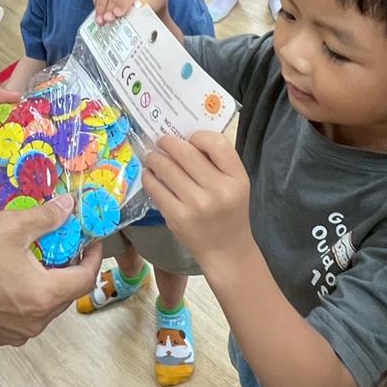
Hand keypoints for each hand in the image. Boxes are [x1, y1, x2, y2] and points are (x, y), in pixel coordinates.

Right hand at [0, 196, 101, 345]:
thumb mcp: (12, 227)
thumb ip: (46, 218)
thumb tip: (69, 207)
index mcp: (44, 296)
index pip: (85, 279)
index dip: (93, 257)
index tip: (91, 239)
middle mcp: (36, 321)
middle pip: (68, 293)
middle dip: (70, 267)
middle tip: (62, 242)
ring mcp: (18, 332)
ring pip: (48, 305)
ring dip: (50, 281)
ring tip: (37, 257)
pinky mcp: (1, 335)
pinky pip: (28, 315)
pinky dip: (30, 296)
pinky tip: (15, 276)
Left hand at [143, 132, 253, 270]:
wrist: (226, 251)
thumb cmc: (229, 211)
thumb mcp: (236, 183)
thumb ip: (217, 161)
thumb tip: (183, 138)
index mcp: (237, 178)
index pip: (216, 144)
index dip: (198, 136)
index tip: (188, 138)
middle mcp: (218, 190)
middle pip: (185, 152)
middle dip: (167, 142)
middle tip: (160, 141)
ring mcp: (196, 205)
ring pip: (166, 168)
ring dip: (154, 157)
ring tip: (152, 156)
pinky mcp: (177, 217)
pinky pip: (156, 189)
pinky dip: (149, 177)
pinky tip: (149, 174)